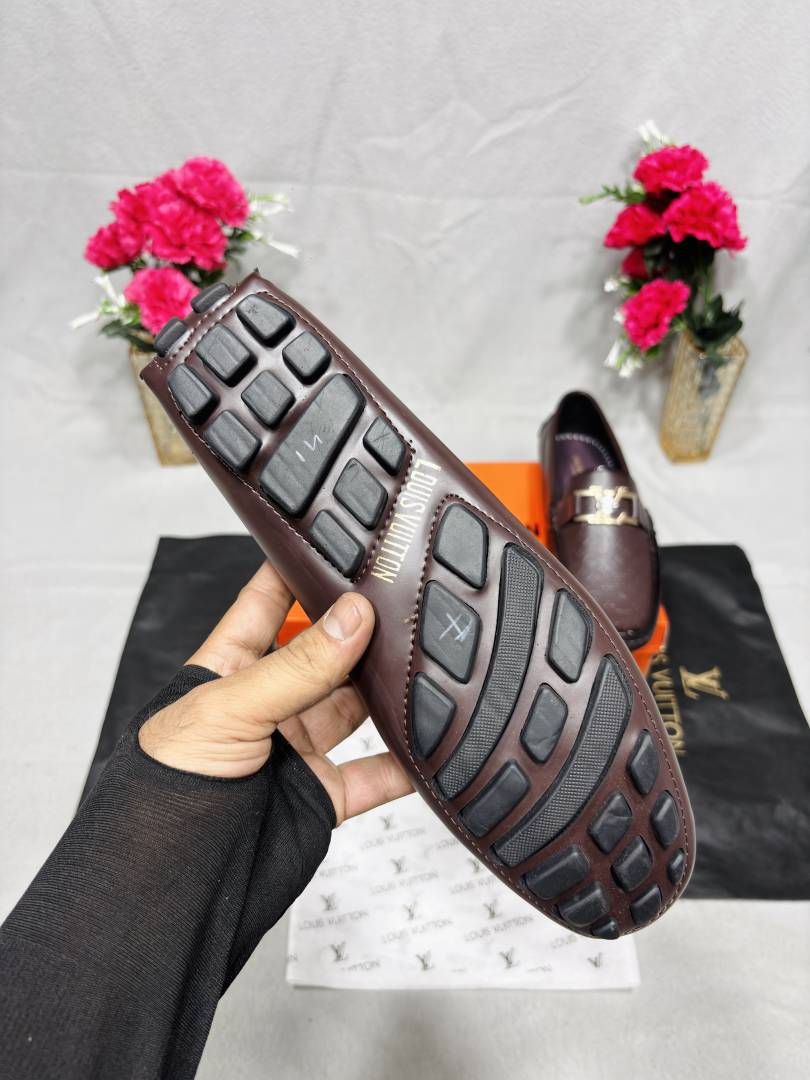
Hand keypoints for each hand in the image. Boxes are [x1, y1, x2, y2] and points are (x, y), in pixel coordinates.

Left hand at [138, 562, 412, 824]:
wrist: (170, 887)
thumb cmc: (160, 792)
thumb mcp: (226, 710)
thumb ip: (295, 668)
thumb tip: (352, 617)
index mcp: (227, 670)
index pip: (265, 603)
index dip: (296, 571)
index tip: (336, 541)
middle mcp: (266, 705)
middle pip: (324, 653)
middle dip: (358, 630)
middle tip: (399, 600)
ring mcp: (296, 751)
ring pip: (356, 709)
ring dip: (388, 690)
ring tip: (423, 660)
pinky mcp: (322, 796)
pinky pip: (375, 775)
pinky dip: (406, 762)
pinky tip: (431, 740)